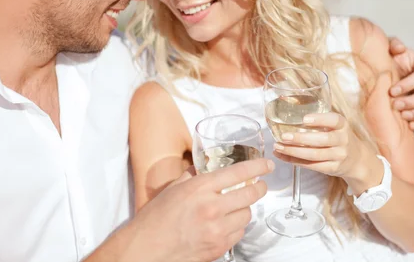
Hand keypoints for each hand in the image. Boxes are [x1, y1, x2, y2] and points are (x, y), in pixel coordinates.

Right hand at [126, 158, 273, 261]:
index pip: (238, 173)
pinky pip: (239, 233)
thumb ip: (192, 176)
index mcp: (199, 188)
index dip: (258, 166)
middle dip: (259, 188)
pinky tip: (227, 223)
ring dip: (245, 208)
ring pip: (247, 215)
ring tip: (236, 206)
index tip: (267, 164)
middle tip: (260, 185)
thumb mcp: (172, 189)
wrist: (147, 249)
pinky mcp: (219, 247)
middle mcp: (211, 207)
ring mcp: (217, 229)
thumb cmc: (155, 219)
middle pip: (250, 194)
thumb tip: (203, 168)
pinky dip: (237, 227)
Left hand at [272, 112, 380, 190]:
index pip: (334, 120)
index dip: (319, 119)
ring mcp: (339, 156)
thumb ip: (319, 120)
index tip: (304, 119)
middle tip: (284, 136)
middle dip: (300, 138)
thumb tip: (288, 116)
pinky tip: (284, 156)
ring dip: (294, 151)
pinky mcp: (333, 168)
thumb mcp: (336, 126)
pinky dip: (295, 161)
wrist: (357, 160)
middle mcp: (343, 140)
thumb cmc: (339, 138)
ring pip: (314, 155)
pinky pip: (312, 166)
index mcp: (342, 125)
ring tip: (278, 147)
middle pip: (322, 140)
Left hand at [388, 37, 413, 130]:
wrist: (387, 76)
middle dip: (413, 101)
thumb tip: (399, 48)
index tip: (392, 91)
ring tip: (403, 116)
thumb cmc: (389, 61)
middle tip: (395, 105)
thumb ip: (393, 44)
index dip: (408, 84)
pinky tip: (409, 125)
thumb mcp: (388, 50)